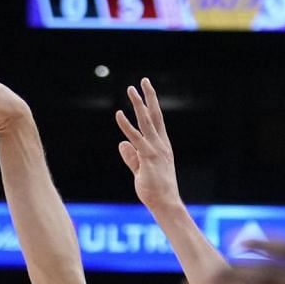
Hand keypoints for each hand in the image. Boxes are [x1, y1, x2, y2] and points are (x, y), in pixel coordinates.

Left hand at [114, 77, 180, 208]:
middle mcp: (160, 144)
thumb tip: (121, 143)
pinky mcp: (147, 157)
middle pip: (155, 115)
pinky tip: (119, 114)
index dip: (152, 105)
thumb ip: (131, 157)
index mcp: (161, 146)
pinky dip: (126, 125)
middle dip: (149, 97)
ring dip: (138, 104)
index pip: (157, 121)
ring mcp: (155, 149)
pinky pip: (135, 138)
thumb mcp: (140, 170)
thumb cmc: (155, 190)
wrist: (165, 203)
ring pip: (146, 121)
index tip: (147, 91)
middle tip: (143, 80)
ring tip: (131, 89)